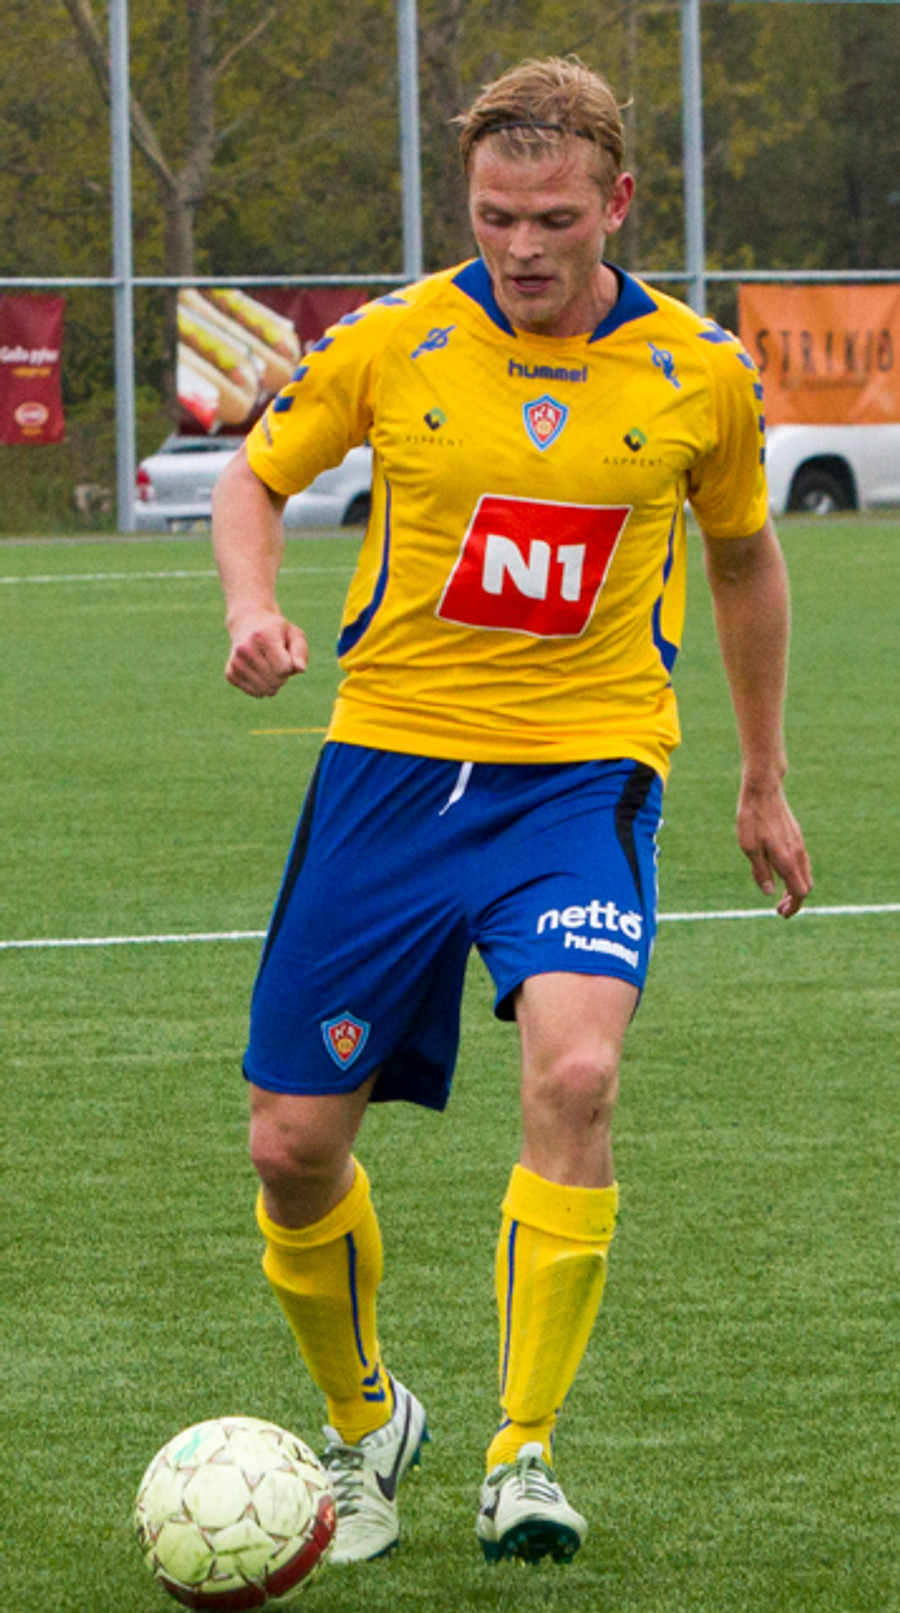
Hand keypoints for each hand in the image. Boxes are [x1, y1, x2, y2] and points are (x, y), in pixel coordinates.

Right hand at [224, 610, 307, 697]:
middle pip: (275, 681)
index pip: (283, 669)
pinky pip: (255, 693)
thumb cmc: (277, 631)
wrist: (248, 623)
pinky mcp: (230, 673)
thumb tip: (300, 670)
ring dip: (273, 683)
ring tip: (268, 665)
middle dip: (282, 676)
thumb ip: (300, 652)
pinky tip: (258, 670)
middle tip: (277, 660)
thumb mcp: (294, 635)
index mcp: (262, 637)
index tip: (285, 654)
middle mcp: (245, 649)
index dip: (290, 666)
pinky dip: (262, 686)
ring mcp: (235, 662)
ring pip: (265, 690)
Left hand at [736, 778, 812, 917]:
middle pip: (805, 886)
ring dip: (795, 888)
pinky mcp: (796, 836)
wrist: (763, 790)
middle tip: (779, 909)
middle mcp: (797, 854)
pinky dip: (796, 875)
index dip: (793, 907)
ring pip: (805, 874)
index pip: (799, 892)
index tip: (781, 914)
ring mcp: (799, 844)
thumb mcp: (749, 848)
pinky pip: (802, 863)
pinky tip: (783, 874)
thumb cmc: (752, 818)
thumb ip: (760, 872)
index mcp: (787, 860)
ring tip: (781, 896)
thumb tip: (770, 893)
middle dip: (795, 901)